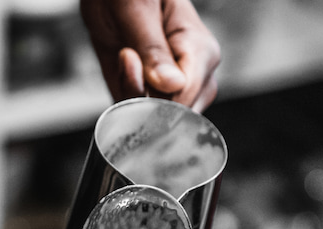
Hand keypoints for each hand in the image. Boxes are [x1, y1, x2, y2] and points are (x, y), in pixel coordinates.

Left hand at [80, 0, 220, 111]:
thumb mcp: (137, 7)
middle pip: (175, 114)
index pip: (186, 93)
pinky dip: (123, 106)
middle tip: (124, 56)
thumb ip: (153, 47)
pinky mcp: (150, 98)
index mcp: (201, 49)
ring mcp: (173, 90)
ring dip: (130, 99)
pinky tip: (121, 73)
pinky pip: (140, 119)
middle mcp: (193, 75)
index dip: (155, 89)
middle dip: (141, 95)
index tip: (130, 60)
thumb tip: (172, 85)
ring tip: (124, 57)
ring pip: (157, 122)